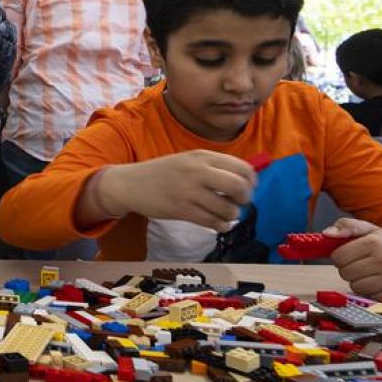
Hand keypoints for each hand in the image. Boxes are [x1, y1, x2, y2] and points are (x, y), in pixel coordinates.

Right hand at [91, 151, 256, 231]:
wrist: (130, 184)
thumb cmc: (162, 173)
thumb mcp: (188, 160)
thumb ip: (213, 166)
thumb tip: (245, 181)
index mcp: (202, 156)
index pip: (242, 168)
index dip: (250, 181)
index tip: (246, 188)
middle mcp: (198, 171)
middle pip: (238, 187)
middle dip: (245, 199)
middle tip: (238, 203)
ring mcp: (189, 191)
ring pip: (227, 209)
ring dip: (231, 215)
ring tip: (224, 215)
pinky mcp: (181, 210)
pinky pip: (212, 222)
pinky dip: (221, 226)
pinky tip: (218, 224)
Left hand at [326, 218, 381, 296]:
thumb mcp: (371, 231)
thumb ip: (347, 227)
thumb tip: (327, 233)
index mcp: (376, 242)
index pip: (338, 257)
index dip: (341, 257)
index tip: (351, 256)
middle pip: (345, 273)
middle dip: (350, 269)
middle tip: (364, 265)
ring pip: (356, 287)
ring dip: (360, 282)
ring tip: (374, 274)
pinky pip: (371, 297)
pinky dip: (373, 292)